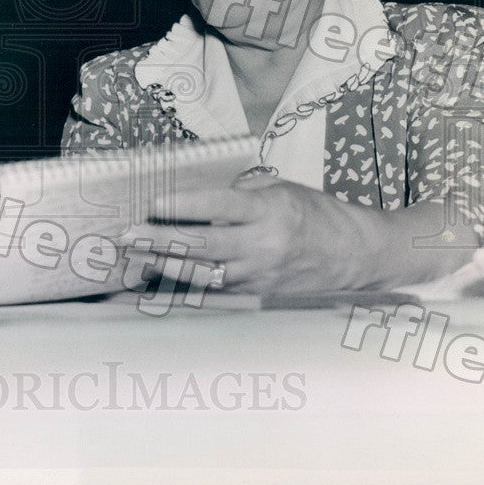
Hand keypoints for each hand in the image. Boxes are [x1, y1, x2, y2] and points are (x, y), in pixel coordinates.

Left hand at [129, 176, 387, 293]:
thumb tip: (196, 198)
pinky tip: (160, 279)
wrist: (357, 254)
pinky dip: (187, 284)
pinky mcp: (259, 294)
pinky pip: (217, 290)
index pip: (219, 207)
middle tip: (126, 234)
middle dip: (159, 239)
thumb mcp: (282, 190)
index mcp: (269, 210)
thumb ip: (241, 193)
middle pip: (203, 244)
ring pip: (204, 273)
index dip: (184, 206)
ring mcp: (260, 274)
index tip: (153, 203)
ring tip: (134, 258)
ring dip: (165, 266)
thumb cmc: (316, 214)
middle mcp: (263, 244)